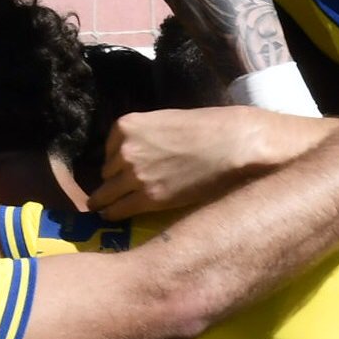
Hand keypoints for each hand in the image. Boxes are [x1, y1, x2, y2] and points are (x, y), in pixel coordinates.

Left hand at [91, 107, 288, 219]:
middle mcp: (124, 150)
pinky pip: (117, 210)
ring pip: (106, 194)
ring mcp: (134, 175)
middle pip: (106, 173)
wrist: (231, 144)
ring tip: (111, 206)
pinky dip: (113, 214)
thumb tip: (142, 154)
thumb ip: (146, 137)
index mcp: (126, 126)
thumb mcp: (166, 122)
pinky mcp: (148, 198)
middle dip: (114, 180)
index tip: (125, 169)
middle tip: (120, 190)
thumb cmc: (209, 128)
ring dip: (112, 199)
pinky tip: (110, 216)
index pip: (109, 150)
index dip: (118, 161)